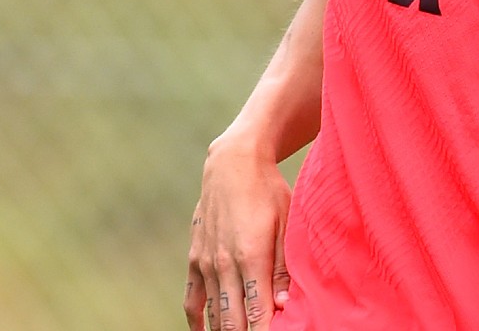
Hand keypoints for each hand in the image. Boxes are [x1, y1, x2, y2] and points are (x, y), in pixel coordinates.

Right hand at [184, 137, 291, 330]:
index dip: (265, 329)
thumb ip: (284, 266)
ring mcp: (206, 263)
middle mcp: (224, 264)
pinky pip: (192, 298)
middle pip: (232, 318)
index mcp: (251, 256)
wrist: (232, 165)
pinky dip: (197, 319)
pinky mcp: (194, 258)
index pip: (257, 310)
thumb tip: (284, 304)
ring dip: (224, 329)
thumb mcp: (287, 222)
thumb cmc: (269, 191)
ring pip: (213, 312)